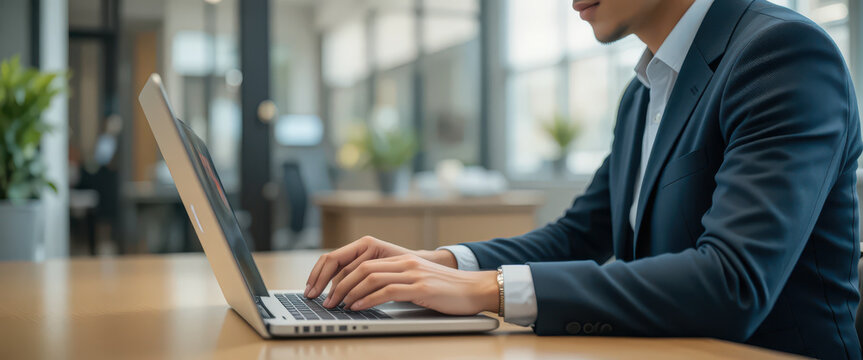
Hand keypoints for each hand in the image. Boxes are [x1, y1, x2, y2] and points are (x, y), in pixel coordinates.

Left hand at [322, 253, 498, 314]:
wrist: (475, 289)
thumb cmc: (448, 291)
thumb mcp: (418, 282)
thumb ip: (398, 283)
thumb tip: (371, 295)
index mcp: (403, 260)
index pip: (364, 262)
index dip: (343, 276)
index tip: (329, 290)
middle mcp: (405, 263)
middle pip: (362, 268)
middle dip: (339, 284)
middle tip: (327, 300)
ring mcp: (413, 274)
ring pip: (370, 278)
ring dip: (350, 293)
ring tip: (339, 305)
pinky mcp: (420, 288)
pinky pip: (386, 291)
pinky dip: (367, 299)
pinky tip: (358, 307)